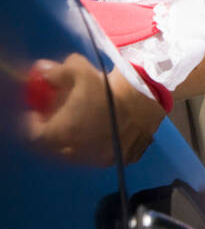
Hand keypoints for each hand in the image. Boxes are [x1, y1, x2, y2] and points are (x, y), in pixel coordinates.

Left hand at [24, 55, 164, 165]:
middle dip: (54, 134)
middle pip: (56, 149)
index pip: (35, 136)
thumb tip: (41, 71)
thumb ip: (55, 73)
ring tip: (83, 123)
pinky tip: (104, 130)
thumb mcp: (77, 69)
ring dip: (76, 142)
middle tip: (59, 117)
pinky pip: (103, 156)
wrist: (146, 95)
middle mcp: (79, 152)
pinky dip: (99, 147)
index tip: (38, 111)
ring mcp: (101, 159)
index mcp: (62, 134)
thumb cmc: (107, 84)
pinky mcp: (121, 159)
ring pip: (81, 155)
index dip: (34, 123)